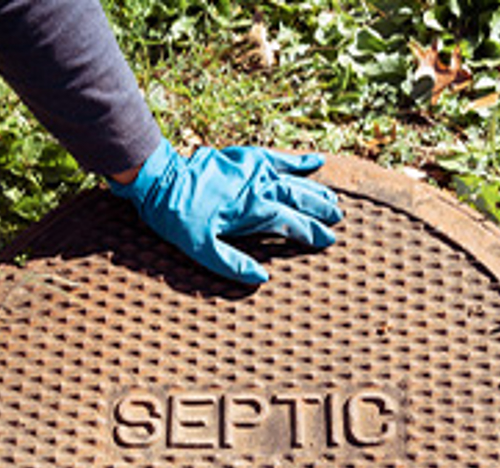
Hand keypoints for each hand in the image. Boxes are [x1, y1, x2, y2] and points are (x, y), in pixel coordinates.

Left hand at [109, 139, 341, 284]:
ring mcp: (254, 170)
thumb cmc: (179, 219)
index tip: (329, 240)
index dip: (312, 233)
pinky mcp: (245, 157)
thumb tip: (261, 278)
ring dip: (315, 189)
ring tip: (333, 200)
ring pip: (294, 179)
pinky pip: (278, 157)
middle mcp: (260, 187)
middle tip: (338, 219)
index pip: (292, 223)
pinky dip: (298, 160)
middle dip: (321, 209)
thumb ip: (232, 265)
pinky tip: (317, 161)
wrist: (161, 180)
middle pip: (299, 198)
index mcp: (254, 211)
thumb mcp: (201, 251)